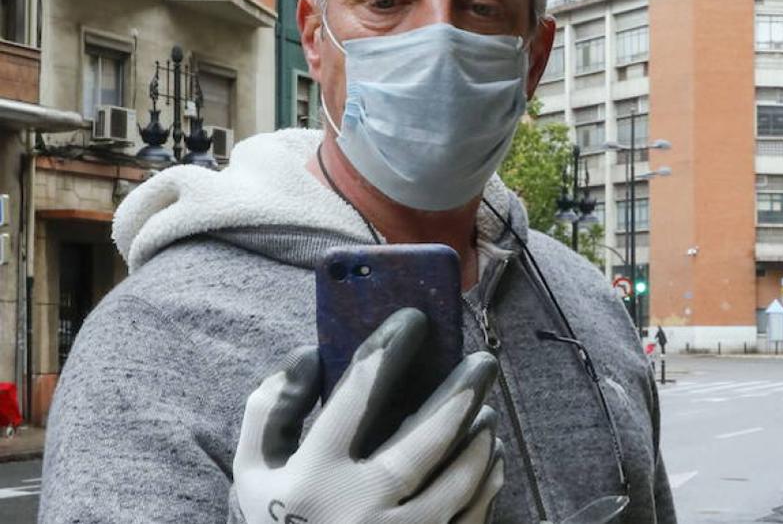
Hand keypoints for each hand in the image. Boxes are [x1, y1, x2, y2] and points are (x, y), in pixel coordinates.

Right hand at [233, 309, 503, 523]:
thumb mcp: (251, 472)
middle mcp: (359, 508)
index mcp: (314, 476)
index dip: (389, 347)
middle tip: (484, 362)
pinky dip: (486, 484)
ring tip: (487, 412)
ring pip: (458, 481)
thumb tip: (309, 354)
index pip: (359, 393)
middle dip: (463, 391)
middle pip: (427, 438)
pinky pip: (471, 518)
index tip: (414, 319)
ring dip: (480, 439)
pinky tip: (489, 460)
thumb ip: (270, 410)